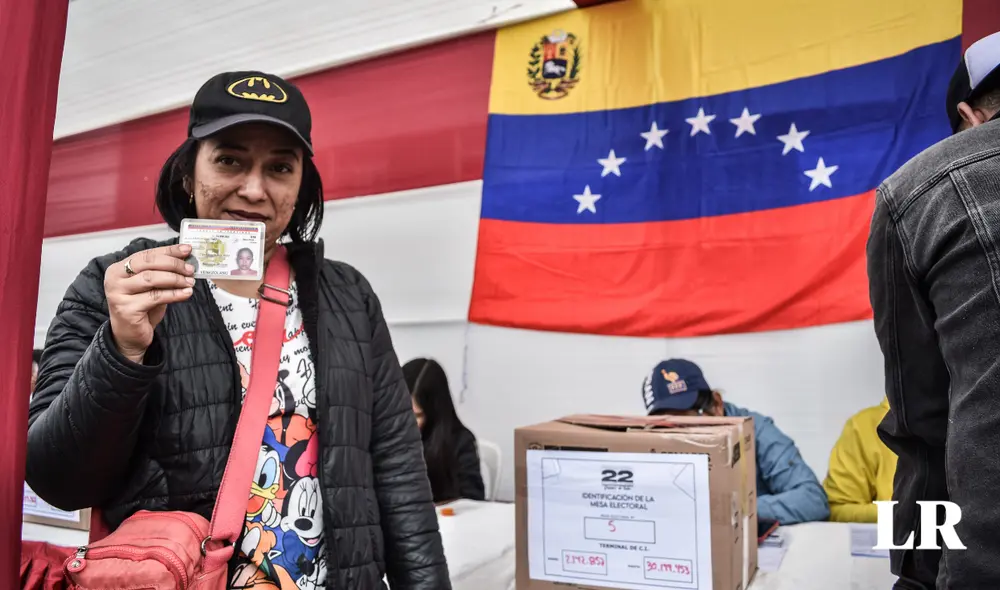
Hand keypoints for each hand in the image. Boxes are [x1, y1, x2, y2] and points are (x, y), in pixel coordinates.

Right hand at [105, 244, 194, 363]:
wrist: (130, 336)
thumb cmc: (142, 308)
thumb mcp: (152, 287)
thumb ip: (162, 273)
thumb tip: (185, 259)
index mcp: (119, 268)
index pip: (146, 254)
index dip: (168, 251)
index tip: (187, 249)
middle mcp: (114, 279)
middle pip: (148, 264)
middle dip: (173, 264)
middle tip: (190, 269)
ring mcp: (118, 294)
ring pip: (151, 279)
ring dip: (175, 279)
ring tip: (190, 282)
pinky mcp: (127, 309)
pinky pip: (155, 297)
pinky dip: (174, 294)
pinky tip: (186, 293)